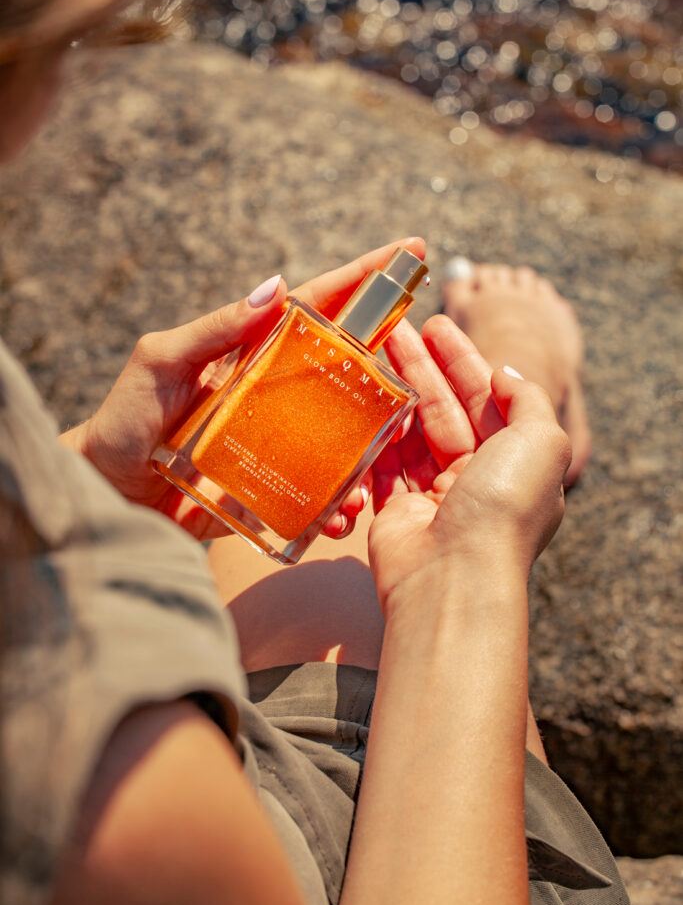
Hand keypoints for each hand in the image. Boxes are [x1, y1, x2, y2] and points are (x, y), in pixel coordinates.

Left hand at [62, 238, 425, 539]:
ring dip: (371, 448)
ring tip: (383, 464)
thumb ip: (213, 328)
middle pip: (347, 369)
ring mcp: (279, 437)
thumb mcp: (161, 360)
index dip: (363, 277)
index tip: (410, 251)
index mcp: (255, 351)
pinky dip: (335, 503)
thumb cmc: (126, 417)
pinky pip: (317, 491)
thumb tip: (275, 288)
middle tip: (421, 376)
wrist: (107, 489)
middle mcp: (276, 390)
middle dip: (390, 369)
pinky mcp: (272, 484)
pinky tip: (342, 516)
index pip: (317, 306)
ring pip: (344, 434)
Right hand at [368, 314, 570, 613]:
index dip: (460, 358)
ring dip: (394, 396)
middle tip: (393, 331)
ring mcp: (437, 496)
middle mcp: (478, 478)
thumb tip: (503, 373)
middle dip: (420, 367)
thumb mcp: (542, 442)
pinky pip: (384, 467)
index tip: (434, 326)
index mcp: (515, 461)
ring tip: (370, 358)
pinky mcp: (399, 513)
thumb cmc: (502, 508)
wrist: (453, 578)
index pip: (485, 397)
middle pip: (444, 409)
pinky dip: (374, 440)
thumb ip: (528, 400)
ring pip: (411, 434)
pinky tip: (361, 407)